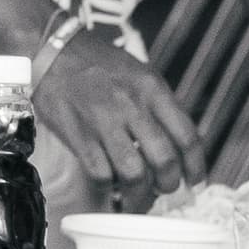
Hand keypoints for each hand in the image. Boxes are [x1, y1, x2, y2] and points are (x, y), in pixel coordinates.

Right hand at [29, 34, 194, 209]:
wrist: (52, 51)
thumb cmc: (97, 63)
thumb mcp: (139, 73)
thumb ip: (159, 106)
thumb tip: (179, 147)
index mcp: (152, 88)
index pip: (187, 136)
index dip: (196, 166)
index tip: (195, 181)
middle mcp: (131, 104)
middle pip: (164, 160)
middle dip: (169, 184)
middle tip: (165, 190)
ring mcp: (103, 121)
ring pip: (134, 174)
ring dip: (140, 195)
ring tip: (138, 198)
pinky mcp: (78, 135)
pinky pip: (101, 175)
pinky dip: (109, 188)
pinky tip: (111, 187)